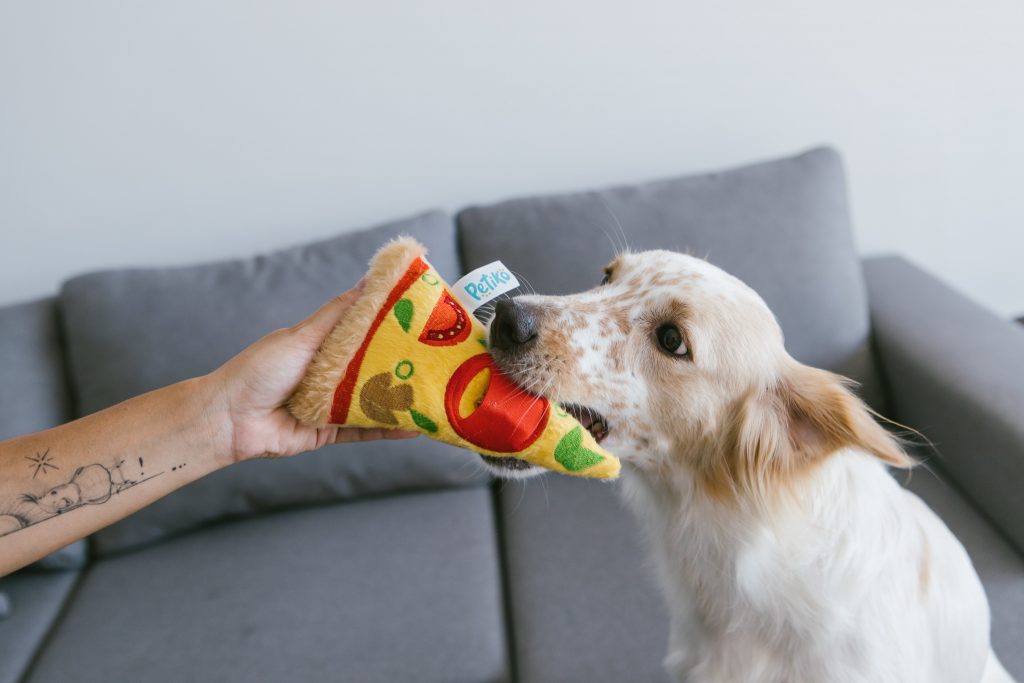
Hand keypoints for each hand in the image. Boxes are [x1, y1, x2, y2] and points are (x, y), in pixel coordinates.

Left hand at [205, 283, 417, 462]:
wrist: (230, 420)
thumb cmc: (259, 371)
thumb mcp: (301, 336)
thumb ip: (336, 315)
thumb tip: (367, 282)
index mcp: (321, 346)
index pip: (362, 332)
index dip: (389, 326)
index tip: (419, 317)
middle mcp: (328, 374)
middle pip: (372, 368)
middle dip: (401, 365)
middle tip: (436, 358)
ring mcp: (330, 404)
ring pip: (373, 401)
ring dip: (400, 399)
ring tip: (433, 392)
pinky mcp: (329, 432)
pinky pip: (365, 430)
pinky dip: (390, 429)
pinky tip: (416, 426)